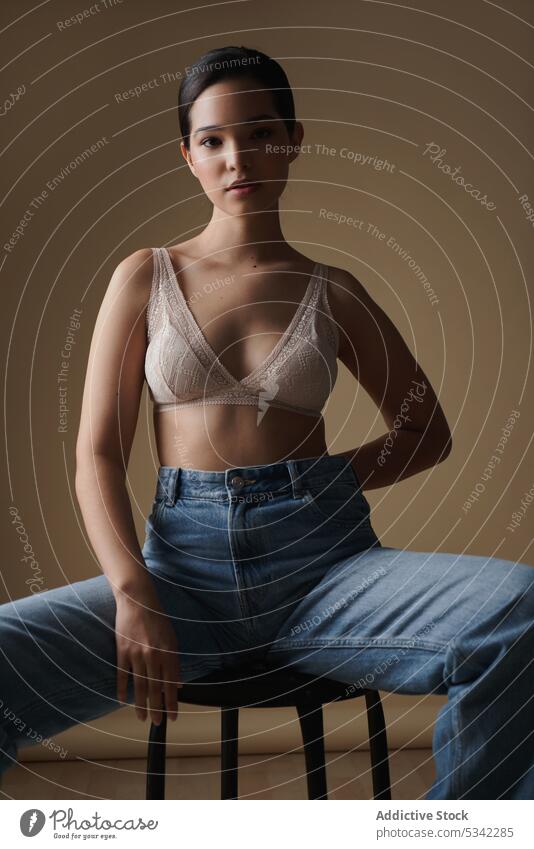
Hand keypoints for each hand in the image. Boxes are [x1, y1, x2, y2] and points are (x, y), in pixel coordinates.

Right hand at [114, 590, 181, 724]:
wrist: (138, 600)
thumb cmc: (158, 619)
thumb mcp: (172, 638)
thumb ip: (175, 663)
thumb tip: (178, 686)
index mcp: (169, 652)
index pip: (171, 684)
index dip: (172, 702)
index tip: (173, 717)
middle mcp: (154, 655)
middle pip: (155, 689)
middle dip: (157, 709)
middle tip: (157, 723)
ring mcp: (137, 654)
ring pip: (139, 685)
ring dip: (141, 704)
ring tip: (142, 718)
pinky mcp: (122, 650)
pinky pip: (122, 674)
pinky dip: (122, 689)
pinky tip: (123, 700)